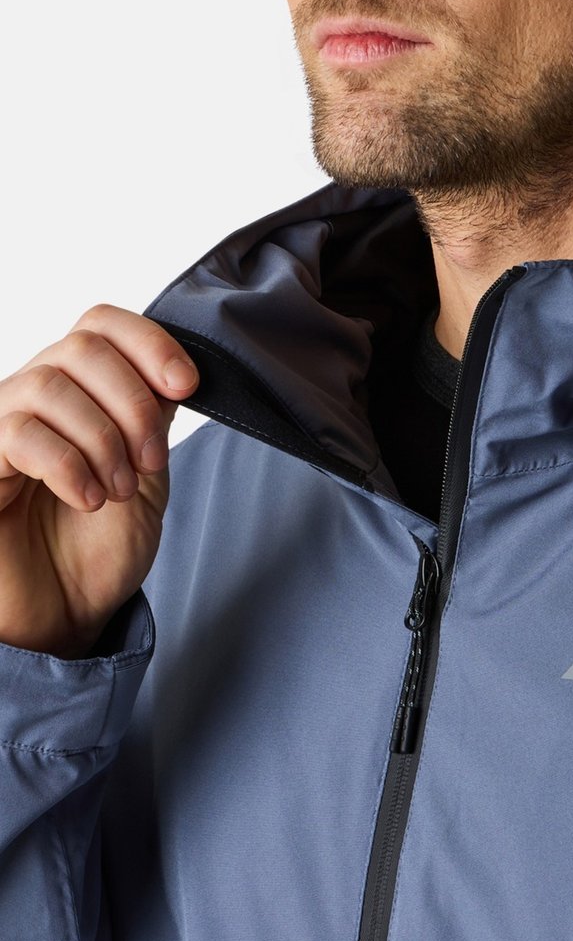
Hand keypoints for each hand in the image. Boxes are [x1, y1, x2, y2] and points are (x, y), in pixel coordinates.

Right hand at [0, 305, 198, 656]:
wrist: (67, 616)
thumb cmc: (98, 551)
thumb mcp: (146, 478)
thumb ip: (153, 421)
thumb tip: (168, 373)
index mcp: (79, 392)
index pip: (101, 324)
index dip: (148, 342)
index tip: (187, 386)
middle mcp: (35, 398)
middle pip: (82, 347)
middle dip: (133, 403)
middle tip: (150, 461)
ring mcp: (1, 427)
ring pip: (49, 384)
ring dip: (102, 438)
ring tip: (117, 490)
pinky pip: (18, 433)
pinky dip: (68, 463)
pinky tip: (88, 498)